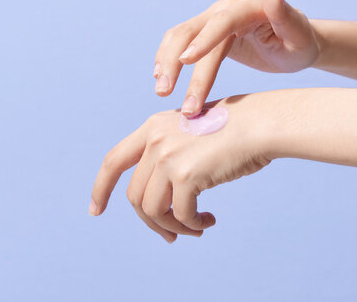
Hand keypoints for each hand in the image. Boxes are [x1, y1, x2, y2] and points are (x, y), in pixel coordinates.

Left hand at [89, 94, 272, 242]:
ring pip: (153, 209)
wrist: (261, 123)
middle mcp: (155, 140)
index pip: (113, 161)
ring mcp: (168, 156)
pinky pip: (180, 214)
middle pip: (134, 196)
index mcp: (152, 128)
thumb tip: (155, 200)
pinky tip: (207, 221)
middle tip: (171, 234)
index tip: (95, 210)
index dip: (100, 188)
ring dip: (173, 227)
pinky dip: (191, 225)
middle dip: (151, 221)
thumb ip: (167, 154)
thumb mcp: (189, 133)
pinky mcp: (186, 174)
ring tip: (194, 229)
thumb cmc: (232, 131)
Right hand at [153, 0, 320, 117]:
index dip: (204, 41)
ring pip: (181, 35)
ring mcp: (215, 16)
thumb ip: (285, 14)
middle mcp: (229, 6)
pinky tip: (160, 76)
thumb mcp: (299, 35)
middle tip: (164, 92)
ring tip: (160, 90)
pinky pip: (181, 40)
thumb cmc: (299, 45)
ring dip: (166, 62)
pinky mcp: (207, 30)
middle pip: (194, 29)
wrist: (292, 46)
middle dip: (176, 61)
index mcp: (252, 6)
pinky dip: (168, 57)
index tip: (186, 61)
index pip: (223, 21)